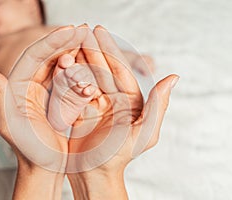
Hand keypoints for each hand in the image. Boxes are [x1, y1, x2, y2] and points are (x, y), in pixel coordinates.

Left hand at [0, 25, 87, 199]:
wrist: (45, 166)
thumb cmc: (29, 149)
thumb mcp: (11, 122)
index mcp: (17, 86)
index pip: (35, 56)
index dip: (53, 41)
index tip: (71, 30)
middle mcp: (29, 85)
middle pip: (49, 56)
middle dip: (66, 42)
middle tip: (86, 30)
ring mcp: (45, 91)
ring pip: (61, 66)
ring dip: (76, 54)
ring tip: (91, 41)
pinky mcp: (58, 99)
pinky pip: (70, 81)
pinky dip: (81, 72)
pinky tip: (92, 64)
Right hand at [67, 26, 178, 198]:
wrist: (94, 175)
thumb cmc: (119, 158)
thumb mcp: (144, 133)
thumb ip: (157, 105)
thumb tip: (173, 78)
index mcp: (129, 102)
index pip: (118, 70)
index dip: (109, 50)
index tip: (98, 31)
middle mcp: (112, 100)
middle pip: (100, 69)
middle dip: (91, 49)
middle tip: (81, 29)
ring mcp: (93, 105)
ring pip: (85, 76)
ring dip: (77, 58)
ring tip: (68, 41)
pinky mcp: (77, 111)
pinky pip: (71, 90)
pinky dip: (65, 76)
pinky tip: (60, 62)